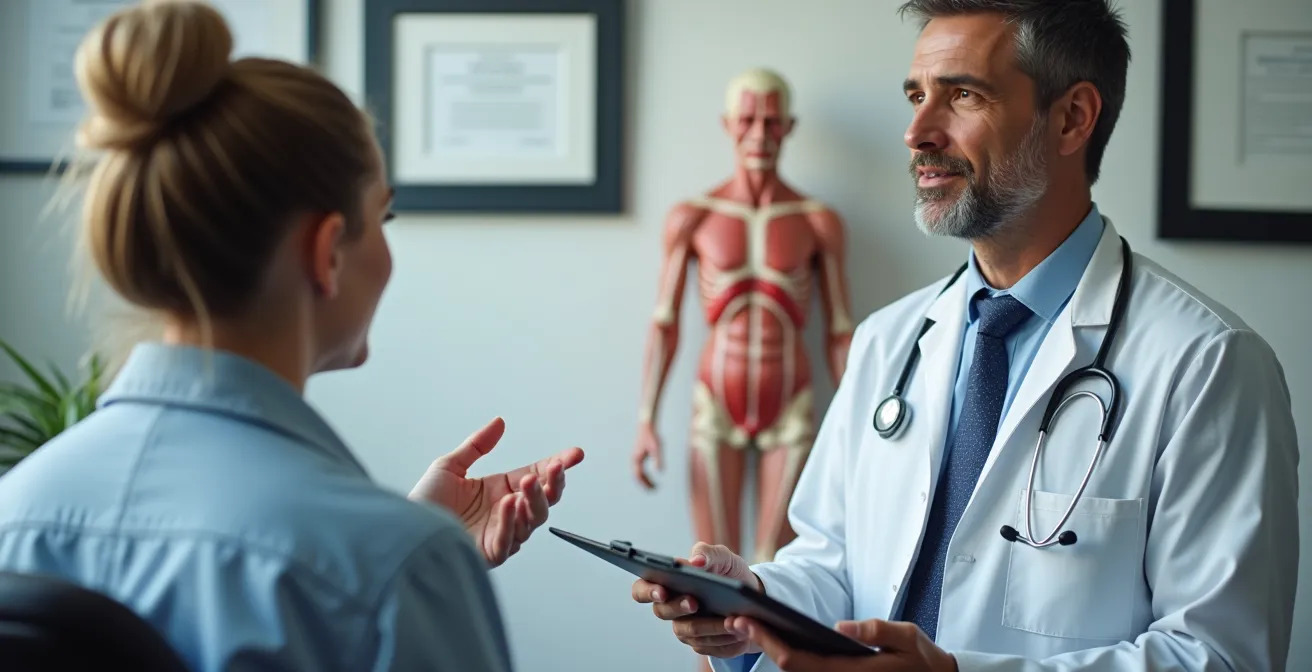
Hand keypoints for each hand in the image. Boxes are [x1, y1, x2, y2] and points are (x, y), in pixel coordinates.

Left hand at [409, 417, 584, 567]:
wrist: (401, 532)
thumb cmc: (423, 505)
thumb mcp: (450, 466)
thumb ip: (477, 445)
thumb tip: (499, 423)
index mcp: (500, 492)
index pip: (536, 476)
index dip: (557, 465)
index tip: (574, 453)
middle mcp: (505, 514)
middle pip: (543, 501)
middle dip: (553, 484)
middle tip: (554, 468)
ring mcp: (500, 534)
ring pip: (532, 521)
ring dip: (535, 500)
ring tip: (528, 482)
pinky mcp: (490, 552)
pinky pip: (508, 539)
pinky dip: (511, 522)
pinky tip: (510, 503)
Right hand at [631, 542, 762, 658]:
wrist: (751, 594)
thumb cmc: (728, 572)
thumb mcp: (722, 557)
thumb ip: (707, 553)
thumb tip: (695, 561)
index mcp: (668, 583)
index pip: (642, 589)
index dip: (647, 591)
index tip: (661, 590)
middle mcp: (671, 608)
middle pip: (662, 612)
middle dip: (678, 607)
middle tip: (694, 603)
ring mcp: (685, 628)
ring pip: (690, 632)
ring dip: (711, 626)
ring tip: (730, 620)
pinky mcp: (703, 644)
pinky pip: (710, 647)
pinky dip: (726, 639)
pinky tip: (739, 632)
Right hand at [633, 422, 662, 489]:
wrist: (647, 426)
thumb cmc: (653, 436)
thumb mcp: (657, 448)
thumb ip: (658, 459)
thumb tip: (660, 472)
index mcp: (637, 460)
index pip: (639, 476)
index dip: (646, 484)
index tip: (653, 489)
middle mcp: (634, 460)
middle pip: (638, 477)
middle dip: (645, 484)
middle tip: (655, 490)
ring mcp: (636, 458)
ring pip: (638, 474)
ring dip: (645, 480)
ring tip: (654, 486)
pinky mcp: (639, 456)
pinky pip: (640, 469)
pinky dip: (645, 475)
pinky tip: (651, 476)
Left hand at [728, 617, 956, 671]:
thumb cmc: (923, 658)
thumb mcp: (907, 636)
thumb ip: (876, 630)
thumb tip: (840, 627)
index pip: (796, 661)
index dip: (767, 641)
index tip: (746, 620)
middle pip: (788, 669)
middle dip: (760, 643)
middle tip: (735, 619)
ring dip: (770, 650)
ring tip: (748, 625)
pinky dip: (787, 657)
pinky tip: (775, 638)